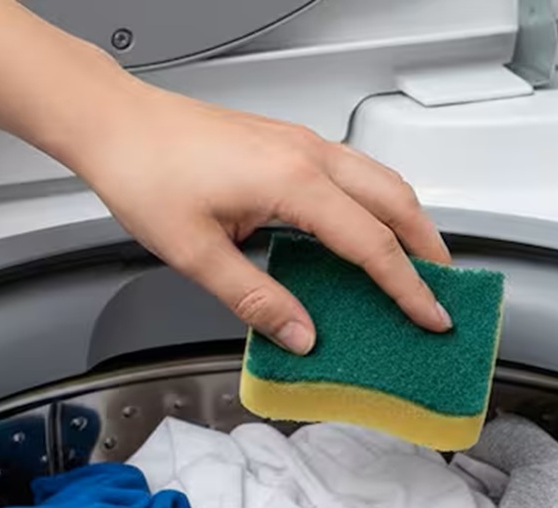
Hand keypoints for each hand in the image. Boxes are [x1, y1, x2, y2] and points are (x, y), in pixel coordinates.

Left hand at [62, 83, 453, 354]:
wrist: (115, 121)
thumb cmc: (145, 171)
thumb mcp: (196, 254)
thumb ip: (256, 300)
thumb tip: (301, 334)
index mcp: (293, 182)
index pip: (372, 245)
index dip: (408, 288)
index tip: (431, 316)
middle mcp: (308, 154)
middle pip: (396, 201)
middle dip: (429, 249)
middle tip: (442, 291)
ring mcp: (302, 142)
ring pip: (381, 180)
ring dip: (408, 222)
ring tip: (416, 264)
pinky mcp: (289, 141)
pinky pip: (355, 172)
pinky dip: (378, 204)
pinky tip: (366, 230)